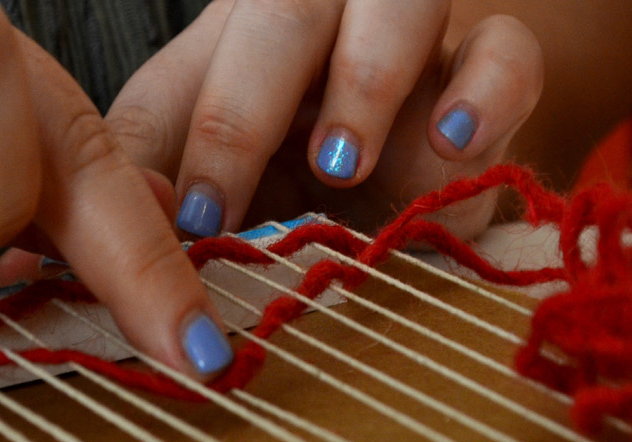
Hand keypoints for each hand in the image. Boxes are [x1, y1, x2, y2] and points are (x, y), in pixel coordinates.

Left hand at [103, 0, 544, 237]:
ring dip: (363, 83)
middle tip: (223, 210)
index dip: (180, 142)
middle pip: (282, 17)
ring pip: (399, 3)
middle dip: (243, 116)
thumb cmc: (287, 166)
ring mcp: (410, 35)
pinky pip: (507, 51)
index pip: (191, 72)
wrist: (412, 149)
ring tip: (341, 165)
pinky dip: (486, 92)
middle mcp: (320, 18)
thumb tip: (124, 229)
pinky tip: (454, 141)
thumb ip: (157, 187)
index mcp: (232, 42)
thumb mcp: (212, 181)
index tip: (189, 221)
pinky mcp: (489, 70)